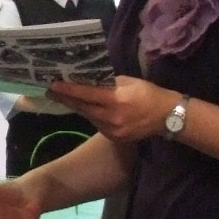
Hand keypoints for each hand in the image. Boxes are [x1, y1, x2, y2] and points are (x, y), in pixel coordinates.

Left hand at [49, 76, 176, 141]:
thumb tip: (90, 81)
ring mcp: (112, 130)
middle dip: (66, 98)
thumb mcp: (128, 82)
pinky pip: (97, 124)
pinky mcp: (114, 137)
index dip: (68, 90)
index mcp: (116, 100)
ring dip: (77, 107)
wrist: (167, 116)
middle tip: (51, 90)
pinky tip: (86, 108)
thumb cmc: (148, 94)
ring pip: (88, 116)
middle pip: (82, 107)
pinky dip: (91, 115)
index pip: (86, 94)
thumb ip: (108, 83)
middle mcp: (112, 117)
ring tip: (65, 97)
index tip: (53, 85)